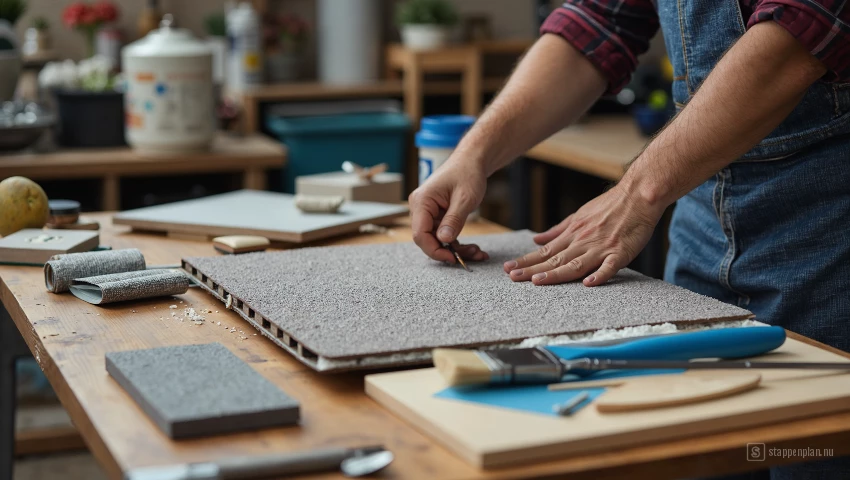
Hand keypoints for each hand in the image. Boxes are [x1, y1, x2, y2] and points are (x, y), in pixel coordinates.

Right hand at [409, 161, 489, 263]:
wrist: (471, 161)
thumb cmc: (467, 174)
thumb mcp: (464, 198)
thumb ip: (453, 220)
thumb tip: (443, 240)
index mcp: (421, 202)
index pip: (420, 234)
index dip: (434, 250)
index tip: (453, 258)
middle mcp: (420, 208)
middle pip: (427, 239)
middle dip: (448, 251)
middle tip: (471, 256)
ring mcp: (427, 213)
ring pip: (437, 240)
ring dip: (456, 249)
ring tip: (477, 252)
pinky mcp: (436, 216)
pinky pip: (443, 234)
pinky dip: (457, 243)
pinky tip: (473, 248)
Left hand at [503, 184, 664, 285]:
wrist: (639, 195)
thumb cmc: (610, 206)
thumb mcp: (579, 216)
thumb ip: (558, 231)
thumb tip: (536, 239)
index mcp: (573, 234)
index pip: (545, 251)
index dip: (526, 261)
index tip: (508, 269)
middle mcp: (583, 241)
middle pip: (554, 259)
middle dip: (532, 269)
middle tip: (512, 277)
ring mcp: (601, 247)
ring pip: (575, 264)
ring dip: (556, 273)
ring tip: (537, 281)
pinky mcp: (621, 252)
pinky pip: (609, 266)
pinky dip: (599, 275)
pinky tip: (588, 284)